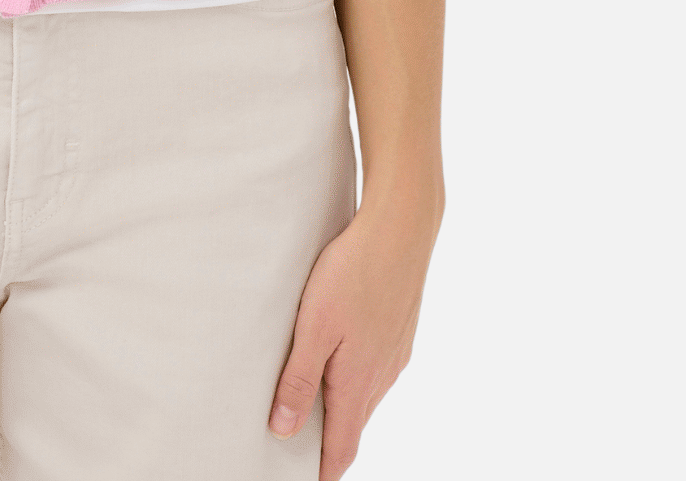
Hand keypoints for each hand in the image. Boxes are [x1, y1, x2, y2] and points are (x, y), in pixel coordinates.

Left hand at [268, 193, 440, 474]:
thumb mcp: (314, 327)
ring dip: (344, 407)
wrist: (401, 229)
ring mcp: (395, 352)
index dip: (325, 470)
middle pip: (355, 423)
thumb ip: (298, 379)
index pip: (342, 446)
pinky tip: (343, 360)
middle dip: (332, 442)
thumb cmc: (353, 272)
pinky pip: (377, 369)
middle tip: (305, 452)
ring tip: (317, 408)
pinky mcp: (400, 330)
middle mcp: (382, 374)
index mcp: (358, 381)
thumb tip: (283, 430)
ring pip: (367, 394)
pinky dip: (358, 378)